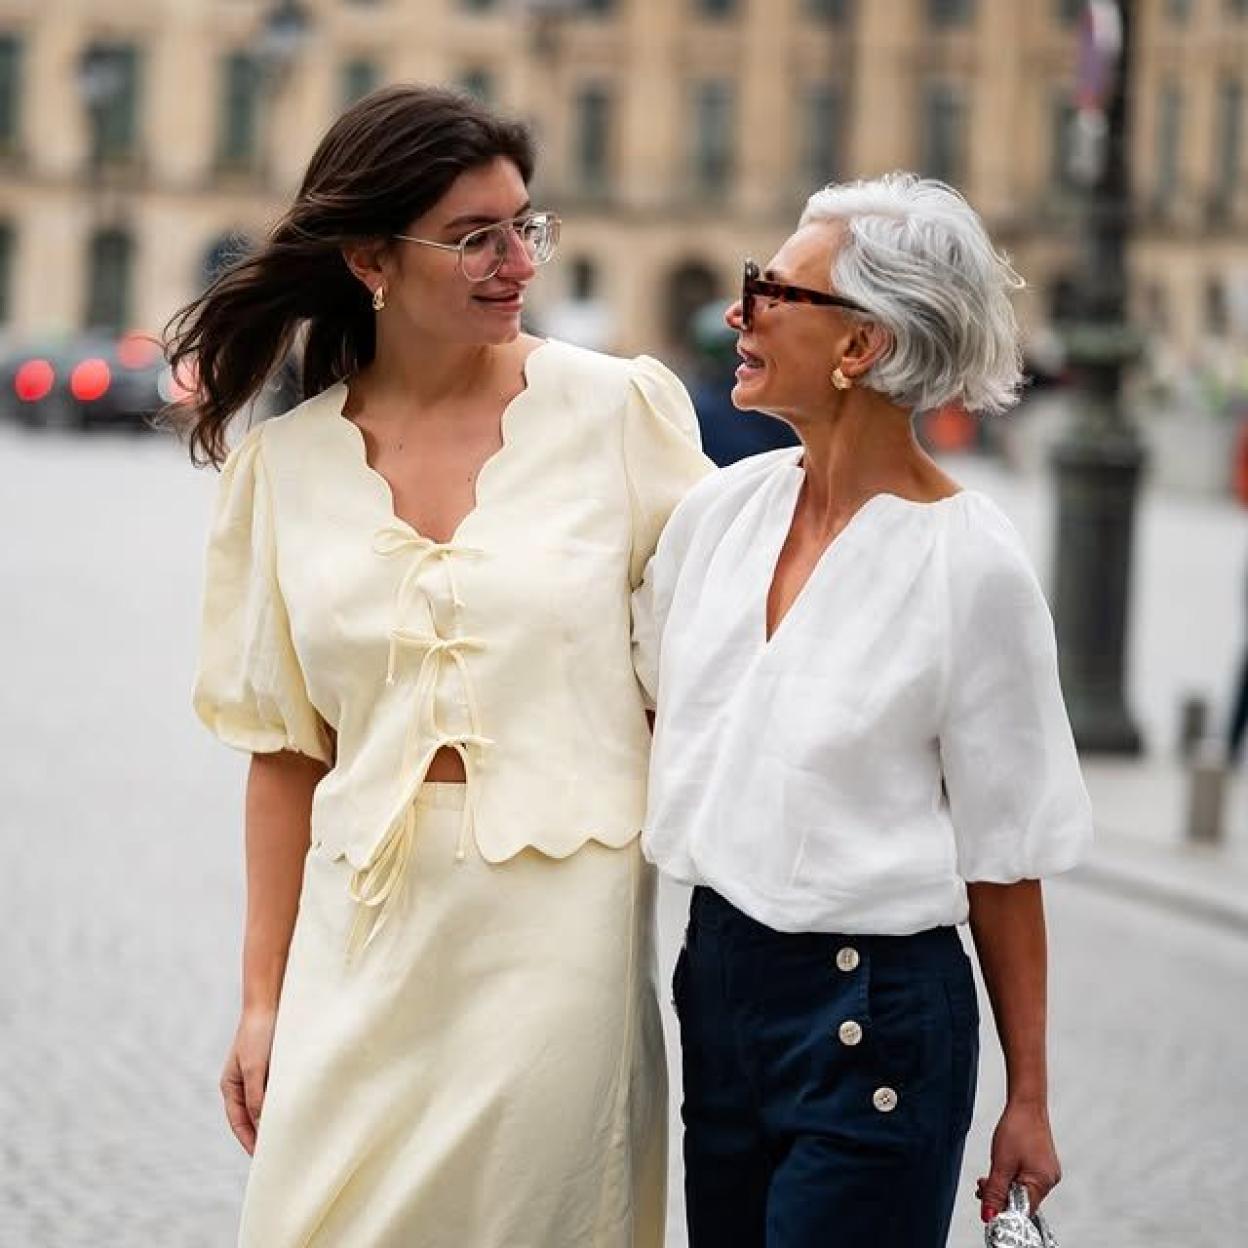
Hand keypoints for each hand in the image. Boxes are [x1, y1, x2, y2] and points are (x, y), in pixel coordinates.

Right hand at [220, 1007, 277, 1154]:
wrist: (270, 1003)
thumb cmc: (258, 1034)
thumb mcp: (255, 1068)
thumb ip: (257, 1096)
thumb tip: (261, 1125)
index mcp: (231, 1086)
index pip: (239, 1122)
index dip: (249, 1140)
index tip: (262, 1158)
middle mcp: (244, 1083)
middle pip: (252, 1116)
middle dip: (263, 1134)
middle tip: (279, 1153)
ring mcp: (259, 1075)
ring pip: (267, 1104)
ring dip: (276, 1118)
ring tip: (291, 1136)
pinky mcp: (275, 1067)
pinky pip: (279, 1091)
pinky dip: (285, 1102)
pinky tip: (299, 1110)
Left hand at [976, 1099, 1060, 1222]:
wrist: (1025, 1105)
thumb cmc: (1016, 1128)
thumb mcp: (1000, 1163)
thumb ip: (995, 1192)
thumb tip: (989, 1217)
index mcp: (1041, 1183)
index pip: (1022, 1212)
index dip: (1002, 1211)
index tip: (986, 1208)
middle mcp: (1048, 1181)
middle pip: (1021, 1202)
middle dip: (1000, 1197)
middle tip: (982, 1186)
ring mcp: (1046, 1173)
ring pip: (1021, 1191)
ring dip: (1003, 1187)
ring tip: (988, 1178)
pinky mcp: (1042, 1166)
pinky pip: (1024, 1180)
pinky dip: (1010, 1179)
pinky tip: (1000, 1171)